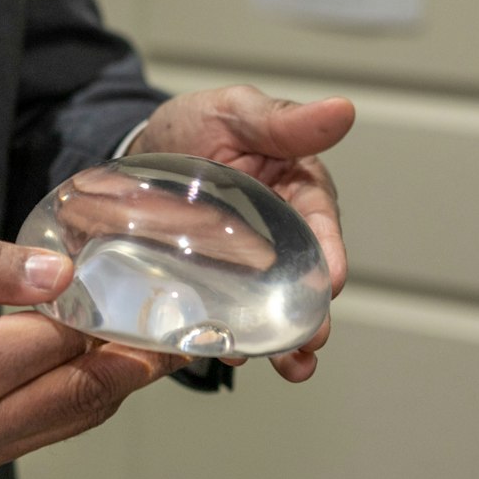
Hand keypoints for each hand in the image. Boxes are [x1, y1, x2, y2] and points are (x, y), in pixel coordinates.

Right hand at [0, 236, 181, 474]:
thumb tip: (61, 272)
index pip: (61, 341)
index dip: (113, 317)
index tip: (155, 297)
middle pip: (85, 389)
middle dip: (140, 360)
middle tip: (183, 331)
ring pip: (77, 417)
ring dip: (122, 383)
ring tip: (159, 347)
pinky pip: (54, 431)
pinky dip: (89, 399)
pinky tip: (111, 370)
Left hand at [128, 85, 354, 381]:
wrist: (135, 152)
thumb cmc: (194, 125)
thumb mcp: (235, 112)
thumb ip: (283, 121)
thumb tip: (342, 110)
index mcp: (295, 191)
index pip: (321, 225)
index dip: (330, 252)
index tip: (333, 280)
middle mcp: (277, 236)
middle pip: (302, 280)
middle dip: (311, 315)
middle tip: (311, 343)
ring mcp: (243, 268)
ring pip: (269, 308)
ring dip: (282, 341)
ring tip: (290, 368)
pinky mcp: (210, 287)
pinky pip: (223, 315)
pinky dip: (229, 337)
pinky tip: (228, 355)